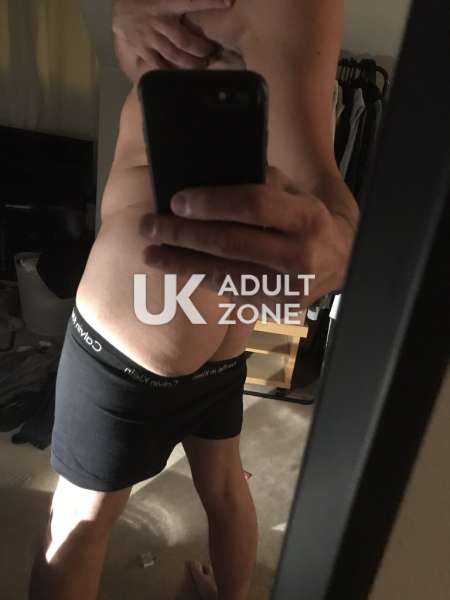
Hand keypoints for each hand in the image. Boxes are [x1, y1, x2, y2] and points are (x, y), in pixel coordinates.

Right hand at [113, 0, 230, 69]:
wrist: (119, 11)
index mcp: (165, 4)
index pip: (190, 1)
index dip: (209, 2)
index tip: (228, 2)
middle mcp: (158, 22)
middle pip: (184, 40)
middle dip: (201, 48)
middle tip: (212, 52)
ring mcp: (149, 39)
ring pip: (174, 55)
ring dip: (190, 63)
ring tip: (203, 65)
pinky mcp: (142, 50)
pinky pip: (158, 65)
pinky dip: (171, 71)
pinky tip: (182, 76)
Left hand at [139, 168, 358, 308]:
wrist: (339, 261)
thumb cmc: (307, 219)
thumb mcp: (294, 193)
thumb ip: (260, 184)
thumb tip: (206, 178)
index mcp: (307, 217)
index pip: (254, 205)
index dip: (211, 203)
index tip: (177, 200)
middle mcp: (299, 256)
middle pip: (230, 243)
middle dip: (184, 234)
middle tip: (150, 225)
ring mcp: (286, 288)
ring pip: (224, 274)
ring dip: (181, 263)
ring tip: (151, 253)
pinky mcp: (274, 306)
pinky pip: (228, 291)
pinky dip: (199, 278)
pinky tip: (177, 268)